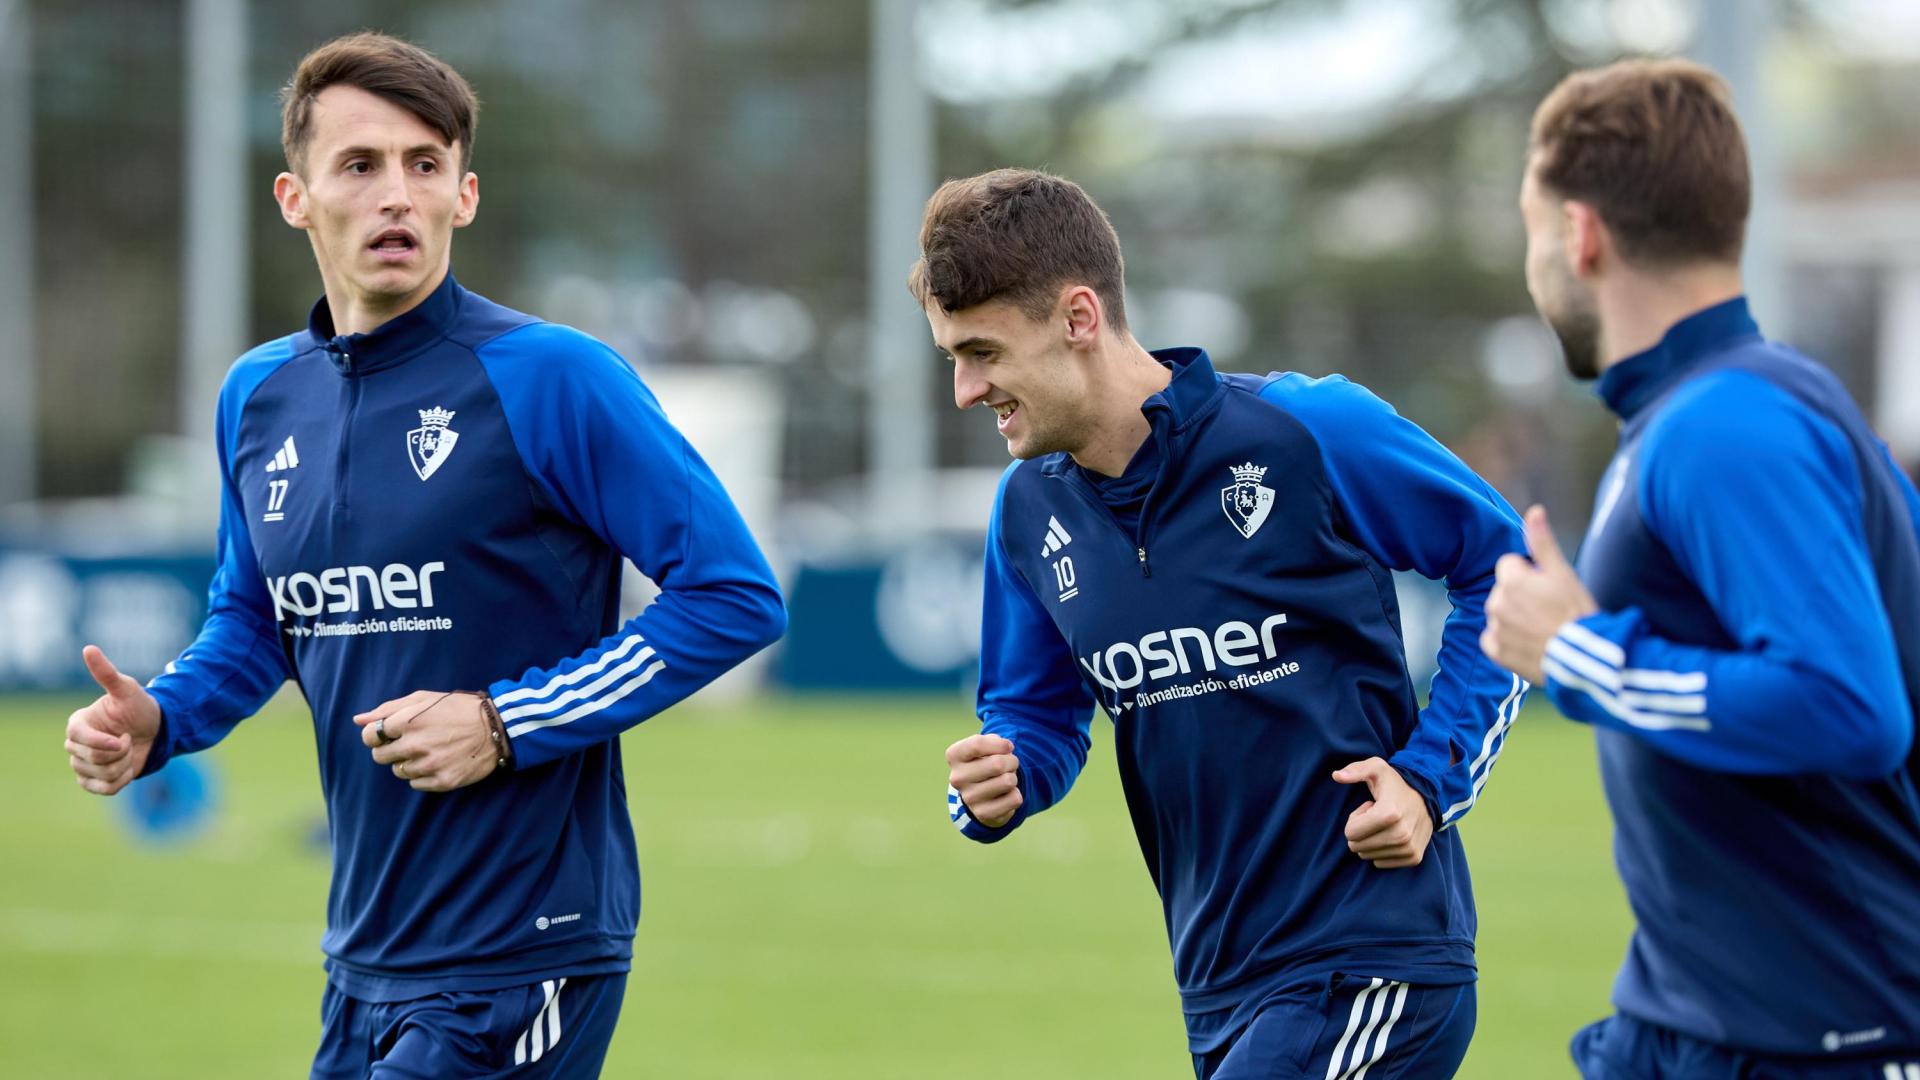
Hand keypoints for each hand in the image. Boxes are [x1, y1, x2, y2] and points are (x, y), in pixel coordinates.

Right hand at [65, 645, 161, 795]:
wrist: (156, 731)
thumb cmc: (140, 707)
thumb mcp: (127, 689)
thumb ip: (106, 673)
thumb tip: (88, 648)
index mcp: (78, 723)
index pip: (78, 738)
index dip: (102, 743)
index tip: (124, 739)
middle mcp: (75, 744)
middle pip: (90, 759)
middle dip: (119, 752)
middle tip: (130, 739)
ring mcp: (82, 764)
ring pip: (99, 775)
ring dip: (122, 766)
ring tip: (129, 751)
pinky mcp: (92, 781)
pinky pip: (103, 789)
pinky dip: (120, 781)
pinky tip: (128, 769)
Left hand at [354, 690, 498, 791]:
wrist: (497, 727)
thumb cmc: (457, 708)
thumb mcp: (423, 699)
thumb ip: (388, 708)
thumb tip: (358, 719)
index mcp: (408, 721)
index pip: (370, 736)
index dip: (376, 735)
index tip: (388, 734)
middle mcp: (416, 745)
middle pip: (380, 757)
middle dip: (390, 749)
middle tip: (410, 742)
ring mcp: (429, 765)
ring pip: (399, 771)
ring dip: (408, 762)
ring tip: (429, 750)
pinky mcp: (442, 781)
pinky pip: (416, 784)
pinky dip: (423, 775)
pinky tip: (438, 762)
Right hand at [945, 734, 1020, 827]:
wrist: (980, 794)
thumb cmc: (985, 762)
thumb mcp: (986, 745)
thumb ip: (994, 741)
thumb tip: (1007, 748)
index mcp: (954, 756)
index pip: (977, 744)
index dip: (1001, 744)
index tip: (1008, 747)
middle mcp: (957, 778)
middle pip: (997, 764)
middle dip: (1012, 761)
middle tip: (1009, 764)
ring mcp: (969, 798)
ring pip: (1008, 781)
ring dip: (1014, 778)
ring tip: (1005, 779)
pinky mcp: (983, 814)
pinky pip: (1014, 799)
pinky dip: (1016, 794)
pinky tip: (1004, 795)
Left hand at [1332, 757, 1433, 868]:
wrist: (1426, 798)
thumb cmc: (1394, 784)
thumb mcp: (1376, 768)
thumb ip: (1355, 770)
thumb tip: (1336, 776)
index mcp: (1389, 813)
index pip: (1350, 833)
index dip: (1355, 818)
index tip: (1369, 808)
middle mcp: (1402, 834)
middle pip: (1357, 846)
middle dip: (1361, 831)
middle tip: (1375, 817)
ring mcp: (1409, 848)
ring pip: (1367, 856)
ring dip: (1371, 840)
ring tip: (1385, 824)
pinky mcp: (1414, 857)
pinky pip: (1380, 863)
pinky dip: (1381, 850)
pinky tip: (1392, 834)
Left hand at [1482, 505, 1598, 685]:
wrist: (1583, 661)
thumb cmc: (1577, 614)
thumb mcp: (1563, 573)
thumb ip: (1543, 542)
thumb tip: (1534, 510)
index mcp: (1511, 580)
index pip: (1510, 564)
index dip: (1530, 574)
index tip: (1549, 589)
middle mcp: (1496, 602)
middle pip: (1504, 589)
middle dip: (1522, 596)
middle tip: (1549, 611)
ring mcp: (1494, 628)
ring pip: (1500, 614)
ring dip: (1515, 618)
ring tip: (1543, 628)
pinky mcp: (1495, 651)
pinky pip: (1493, 639)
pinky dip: (1507, 641)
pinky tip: (1530, 643)